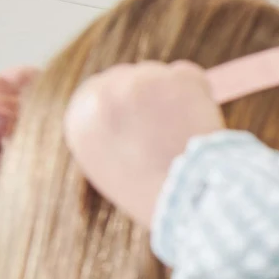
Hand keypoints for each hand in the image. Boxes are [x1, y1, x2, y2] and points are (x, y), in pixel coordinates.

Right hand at [63, 60, 223, 226]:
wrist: (186, 201)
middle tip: (170, 135)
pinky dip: (199, 95)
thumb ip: (110, 132)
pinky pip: (189, 77)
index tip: (145, 128)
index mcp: (79, 118)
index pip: (101, 94)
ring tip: (183, 139)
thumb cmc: (153, 195)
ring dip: (174, 98)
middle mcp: (102, 94)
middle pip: (130, 79)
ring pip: (160, 77)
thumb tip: (126, 110)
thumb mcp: (110, 166)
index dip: (128, 109)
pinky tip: (198, 126)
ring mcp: (139, 82)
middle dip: (151, 99)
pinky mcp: (174, 78)